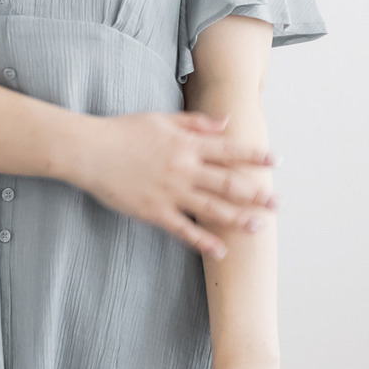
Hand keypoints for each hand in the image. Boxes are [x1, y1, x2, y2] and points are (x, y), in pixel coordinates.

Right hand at [66, 110, 277, 258]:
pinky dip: (204, 241)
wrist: (90, 151)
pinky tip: (221, 250)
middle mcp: (184, 168)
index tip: (275, 162)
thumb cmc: (122, 131)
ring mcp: (171, 192)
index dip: (254, 156)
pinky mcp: (155, 211)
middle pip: (229, 183)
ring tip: (259, 227)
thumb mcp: (160, 119)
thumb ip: (194, 122)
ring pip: (213, 208)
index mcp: (186, 144)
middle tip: (278, 203)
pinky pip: (184, 230)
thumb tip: (224, 122)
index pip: (229, 150)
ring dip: (238, 218)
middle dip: (256, 193)